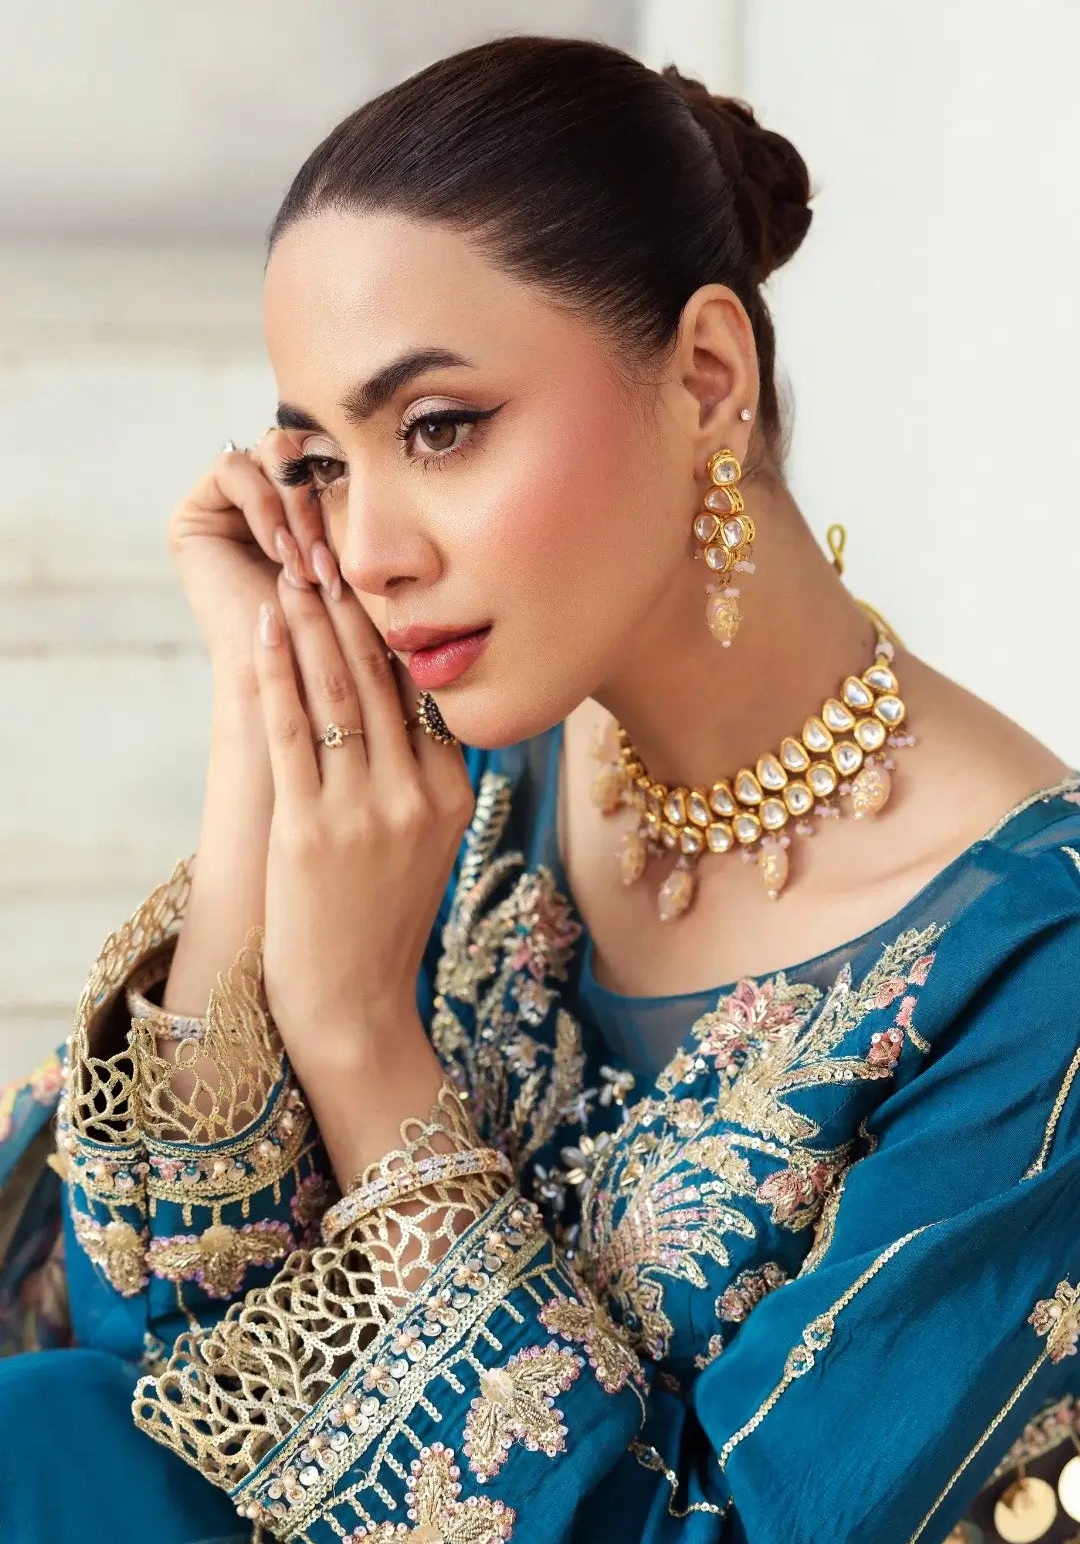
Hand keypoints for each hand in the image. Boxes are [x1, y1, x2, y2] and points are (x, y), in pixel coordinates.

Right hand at [166, 430, 341, 685]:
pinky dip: (262, 504)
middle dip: (317, 501)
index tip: (352, 553)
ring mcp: (225, 508)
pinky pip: (232, 466)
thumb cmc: (338, 628)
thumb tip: (384, 429)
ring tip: (303, 563)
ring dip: (294, 507)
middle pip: (296, 447)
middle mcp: (261, 503)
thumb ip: (357, 497)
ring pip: (269, 452)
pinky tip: (279, 552)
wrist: (293, 677)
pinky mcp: (194, 515)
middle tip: (327, 562)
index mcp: (300, 508)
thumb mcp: (358, 551)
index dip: (342, 490)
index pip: (325, 455)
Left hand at [251, 576, 475, 1090]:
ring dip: (310, 619)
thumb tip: (409, 708)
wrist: (352, 1002)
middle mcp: (416, 795)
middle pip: (381, 676)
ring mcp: (364, 810)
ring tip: (293, 566)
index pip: (423, 690)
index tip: (373, 574)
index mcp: (453, 794)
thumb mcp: (428, 845)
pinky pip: (291, 727)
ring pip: (337, 690)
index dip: (395, 624)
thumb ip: (426, 778)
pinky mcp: (310, 825)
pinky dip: (276, 669)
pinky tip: (265, 626)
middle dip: (350, 603)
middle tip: (327, 541)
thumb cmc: (379, 922)